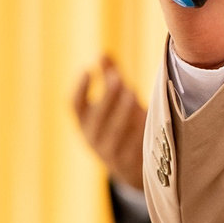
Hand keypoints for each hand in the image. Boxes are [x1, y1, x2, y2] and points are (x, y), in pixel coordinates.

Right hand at [70, 54, 147, 190]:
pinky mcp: (128, 162)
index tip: (87, 69)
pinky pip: (134, 143)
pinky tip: (148, 115)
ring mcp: (110, 152)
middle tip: (118, 78)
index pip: (75, 105)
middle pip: (97, 116)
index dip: (80, 88)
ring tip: (132, 93)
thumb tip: (102, 53)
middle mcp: (93, 138)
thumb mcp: (111, 104)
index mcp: (84, 122)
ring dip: (124, 111)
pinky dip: (140, 128)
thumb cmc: (120, 125)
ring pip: (116, 130)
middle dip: (107, 97)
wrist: (131, 170)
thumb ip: (108, 79)